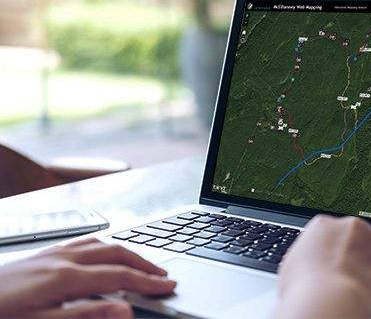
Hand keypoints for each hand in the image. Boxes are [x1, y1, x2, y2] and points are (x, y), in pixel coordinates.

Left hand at [0, 238, 175, 317]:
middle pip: (116, 252)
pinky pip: (84, 242)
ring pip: (102, 244)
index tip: (169, 287)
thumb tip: (124, 310)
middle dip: (144, 263)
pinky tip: (104, 253)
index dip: (148, 281)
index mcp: (66, 277)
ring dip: (128, 252)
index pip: (120, 276)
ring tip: (142, 264)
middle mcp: (63, 258)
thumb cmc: (0, 316)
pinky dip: (105, 246)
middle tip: (164, 276)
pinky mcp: (42, 255)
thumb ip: (86, 316)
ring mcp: (52, 253)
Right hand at [276, 215, 370, 317]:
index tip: (333, 258)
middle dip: (361, 242)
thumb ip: (305, 259)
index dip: (334, 244)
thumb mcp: (290, 268)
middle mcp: (352, 229)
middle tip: (355, 262)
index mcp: (323, 226)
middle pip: (361, 228)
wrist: (326, 303)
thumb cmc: (303, 291)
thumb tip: (306, 266)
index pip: (332, 227)